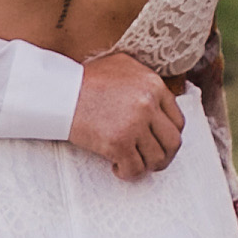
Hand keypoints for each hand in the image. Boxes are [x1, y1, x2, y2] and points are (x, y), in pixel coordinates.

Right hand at [67, 52, 183, 181]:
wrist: (59, 92)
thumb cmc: (86, 79)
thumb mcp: (121, 65)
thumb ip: (144, 80)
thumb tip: (158, 99)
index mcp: (153, 85)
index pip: (177, 120)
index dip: (169, 135)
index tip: (158, 141)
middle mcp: (148, 104)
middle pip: (173, 142)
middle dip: (164, 155)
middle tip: (151, 159)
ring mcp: (134, 124)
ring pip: (156, 158)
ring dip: (145, 165)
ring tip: (132, 162)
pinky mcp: (118, 142)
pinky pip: (135, 168)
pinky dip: (127, 172)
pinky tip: (117, 167)